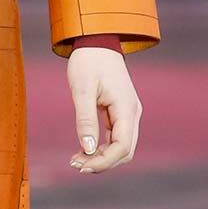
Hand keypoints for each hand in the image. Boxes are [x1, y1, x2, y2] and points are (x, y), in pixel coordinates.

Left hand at [66, 46, 141, 174]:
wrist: (97, 41)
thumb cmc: (88, 61)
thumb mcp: (82, 89)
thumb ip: (85, 119)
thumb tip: (87, 149)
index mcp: (126, 108)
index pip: (123, 146)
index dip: (104, 161)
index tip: (82, 166)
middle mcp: (132, 113)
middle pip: (125, 151)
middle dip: (102, 162)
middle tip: (75, 165)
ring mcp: (128, 113)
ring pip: (121, 146)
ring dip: (101, 157)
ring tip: (75, 160)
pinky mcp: (120, 112)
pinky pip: (115, 137)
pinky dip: (101, 147)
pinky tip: (83, 150)